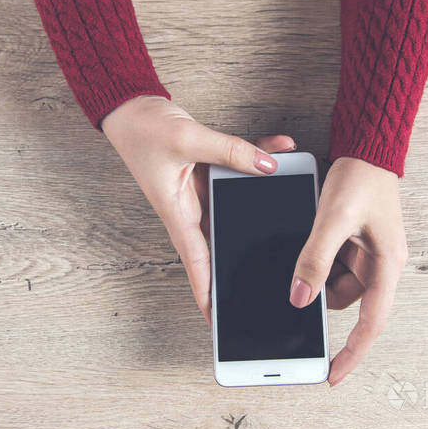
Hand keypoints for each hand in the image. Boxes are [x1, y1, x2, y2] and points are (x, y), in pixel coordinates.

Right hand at [102, 95, 294, 325]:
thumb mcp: (189, 141)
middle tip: (275, 272)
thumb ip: (230, 153)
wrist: (134, 108)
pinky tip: (280, 153)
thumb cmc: (145, 132)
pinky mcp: (209, 172)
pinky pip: (239, 172)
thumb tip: (268, 166)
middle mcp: (192, 208)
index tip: (218, 320)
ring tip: (293, 194)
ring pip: (240, 202)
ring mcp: (202, 191)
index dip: (208, 293)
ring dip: (264, 195)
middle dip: (246, 254)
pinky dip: (258, 160)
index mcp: (178, 213)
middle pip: (224, 239)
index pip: (197, 263)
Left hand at [289, 157, 407, 386]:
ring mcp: (368, 255)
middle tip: (300, 272)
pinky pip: (332, 264)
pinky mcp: (355, 246)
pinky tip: (313, 238)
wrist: (366, 149)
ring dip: (317, 270)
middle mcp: (381, 265)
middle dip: (320, 290)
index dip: (352, 353)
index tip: (332, 374)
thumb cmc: (360, 179)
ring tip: (314, 236)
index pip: (371, 324)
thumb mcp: (332, 219)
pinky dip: (318, 258)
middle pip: (345, 300)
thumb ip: (315, 259)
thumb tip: (298, 298)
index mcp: (387, 265)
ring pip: (334, 283)